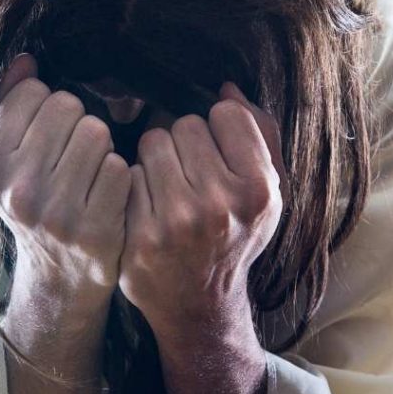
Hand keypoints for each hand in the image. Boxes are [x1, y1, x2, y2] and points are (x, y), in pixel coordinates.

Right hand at [0, 52, 131, 316]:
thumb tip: (26, 60)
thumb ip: (8, 106)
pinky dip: (118, 176)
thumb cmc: (35, 204)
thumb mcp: (7, 160)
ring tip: (88, 173)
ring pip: (97, 133)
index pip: (33, 92)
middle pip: (68, 107)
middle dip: (75, 123)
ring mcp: (55, 213)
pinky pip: (120, 168)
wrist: (58, 276)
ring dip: (100, 147)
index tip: (45, 136)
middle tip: (71, 156)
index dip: (46, 108)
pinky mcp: (94, 230)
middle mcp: (16, 190)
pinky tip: (105, 195)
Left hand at [117, 83, 284, 336]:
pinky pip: (126, 176)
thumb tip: (226, 88)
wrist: (199, 305)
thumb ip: (259, 136)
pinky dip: (133, 186)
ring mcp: (176, 222)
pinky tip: (145, 209)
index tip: (215, 155)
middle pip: (183, 125)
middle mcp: (219, 205)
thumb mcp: (266, 194)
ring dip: (154, 160)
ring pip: (150, 143)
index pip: (225, 114)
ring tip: (165, 189)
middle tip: (187, 177)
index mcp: (259, 190)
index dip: (216, 130)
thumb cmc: (234, 239)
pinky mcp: (139, 236)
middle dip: (183, 145)